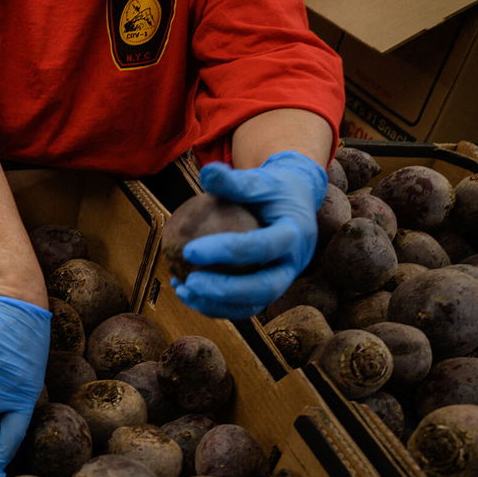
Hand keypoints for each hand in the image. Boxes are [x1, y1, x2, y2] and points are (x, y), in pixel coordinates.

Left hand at [173, 151, 326, 319]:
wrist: (295, 205)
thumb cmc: (271, 190)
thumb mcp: (259, 179)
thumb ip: (234, 181)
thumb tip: (207, 171)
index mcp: (295, 234)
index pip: (263, 247)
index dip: (227, 251)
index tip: (189, 250)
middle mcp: (293, 263)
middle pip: (265, 288)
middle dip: (226, 291)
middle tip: (190, 282)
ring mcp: (283, 281)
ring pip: (253, 304)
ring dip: (216, 304)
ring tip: (183, 290)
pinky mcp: (269, 290)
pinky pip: (242, 305)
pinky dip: (213, 303)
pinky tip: (184, 290)